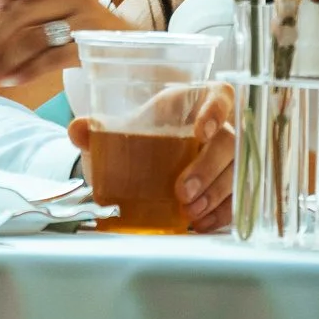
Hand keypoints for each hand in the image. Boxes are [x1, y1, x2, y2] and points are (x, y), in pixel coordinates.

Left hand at [0, 0, 125, 89]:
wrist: (135, 54)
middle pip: (22, 12)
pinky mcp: (92, 47)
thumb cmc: (84, 29)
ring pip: (32, 38)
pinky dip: (24, 71)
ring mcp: (87, 20)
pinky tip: (10, 82)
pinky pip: (49, 59)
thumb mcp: (58, 7)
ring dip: (3, 63)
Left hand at [69, 81, 236, 230]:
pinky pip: (240, 196)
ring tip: (190, 212)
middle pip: (230, 141)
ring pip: (239, 171)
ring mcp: (232, 156)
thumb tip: (78, 130)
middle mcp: (221, 125)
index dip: (217, 110)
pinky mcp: (235, 183)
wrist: (144, 160)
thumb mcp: (121, 131)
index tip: (201, 132)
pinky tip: (203, 223)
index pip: (220, 95)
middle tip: (182, 192)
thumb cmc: (142, 136)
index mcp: (195, 101)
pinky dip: (223, 212)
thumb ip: (96, 129)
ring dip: (217, 194)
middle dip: (208, 168)